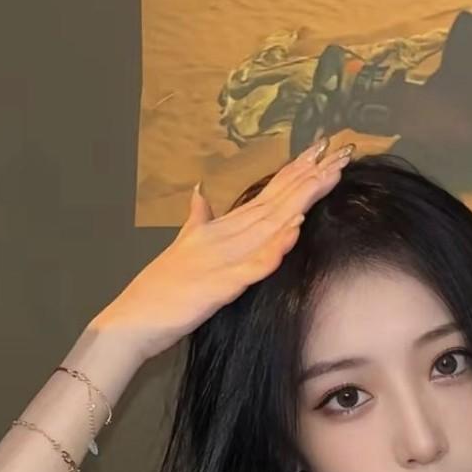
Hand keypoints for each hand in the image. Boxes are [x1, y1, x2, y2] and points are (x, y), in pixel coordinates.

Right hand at [91, 139, 353, 361]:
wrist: (132, 320)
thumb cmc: (161, 290)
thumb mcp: (183, 247)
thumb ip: (197, 218)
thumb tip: (200, 190)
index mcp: (220, 229)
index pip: (265, 196)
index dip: (294, 173)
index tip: (323, 151)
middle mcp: (223, 235)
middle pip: (274, 203)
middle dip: (307, 178)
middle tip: (339, 154)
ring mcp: (221, 258)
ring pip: (268, 224)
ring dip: (299, 201)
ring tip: (326, 178)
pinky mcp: (219, 285)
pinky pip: (252, 265)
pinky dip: (273, 247)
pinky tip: (294, 230)